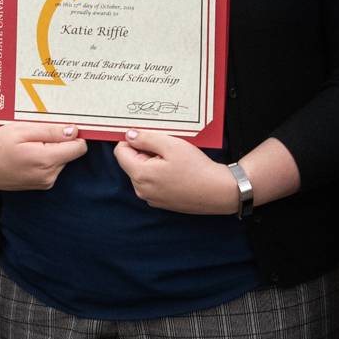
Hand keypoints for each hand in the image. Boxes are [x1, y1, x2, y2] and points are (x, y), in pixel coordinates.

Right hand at [0, 94, 86, 190]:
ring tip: (28, 143)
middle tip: (36, 132)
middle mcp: (49, 176)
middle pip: (70, 152)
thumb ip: (50, 132)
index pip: (79, 147)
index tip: (62, 125)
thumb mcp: (21, 130)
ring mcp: (44, 182)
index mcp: (46, 161)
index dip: (73, 134)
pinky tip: (27, 152)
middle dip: (58, 140)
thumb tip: (74, 131)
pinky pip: (52, 166)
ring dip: (50, 148)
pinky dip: (44, 157)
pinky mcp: (40, 185)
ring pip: (61, 159)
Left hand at [113, 130, 237, 213]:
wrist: (218, 191)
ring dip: (153, 163)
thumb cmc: (196, 168)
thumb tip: (129, 135)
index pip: (120, 151)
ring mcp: (151, 198)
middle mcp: (141, 190)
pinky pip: (153, 183)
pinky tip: (178, 171)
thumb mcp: (170, 145)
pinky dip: (160, 174)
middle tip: (167, 149)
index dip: (132, 140)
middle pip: (131, 162)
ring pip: (143, 172)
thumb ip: (145, 138)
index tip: (149, 136)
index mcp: (139, 174)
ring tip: (175, 160)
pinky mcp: (161, 202)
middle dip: (145, 152)